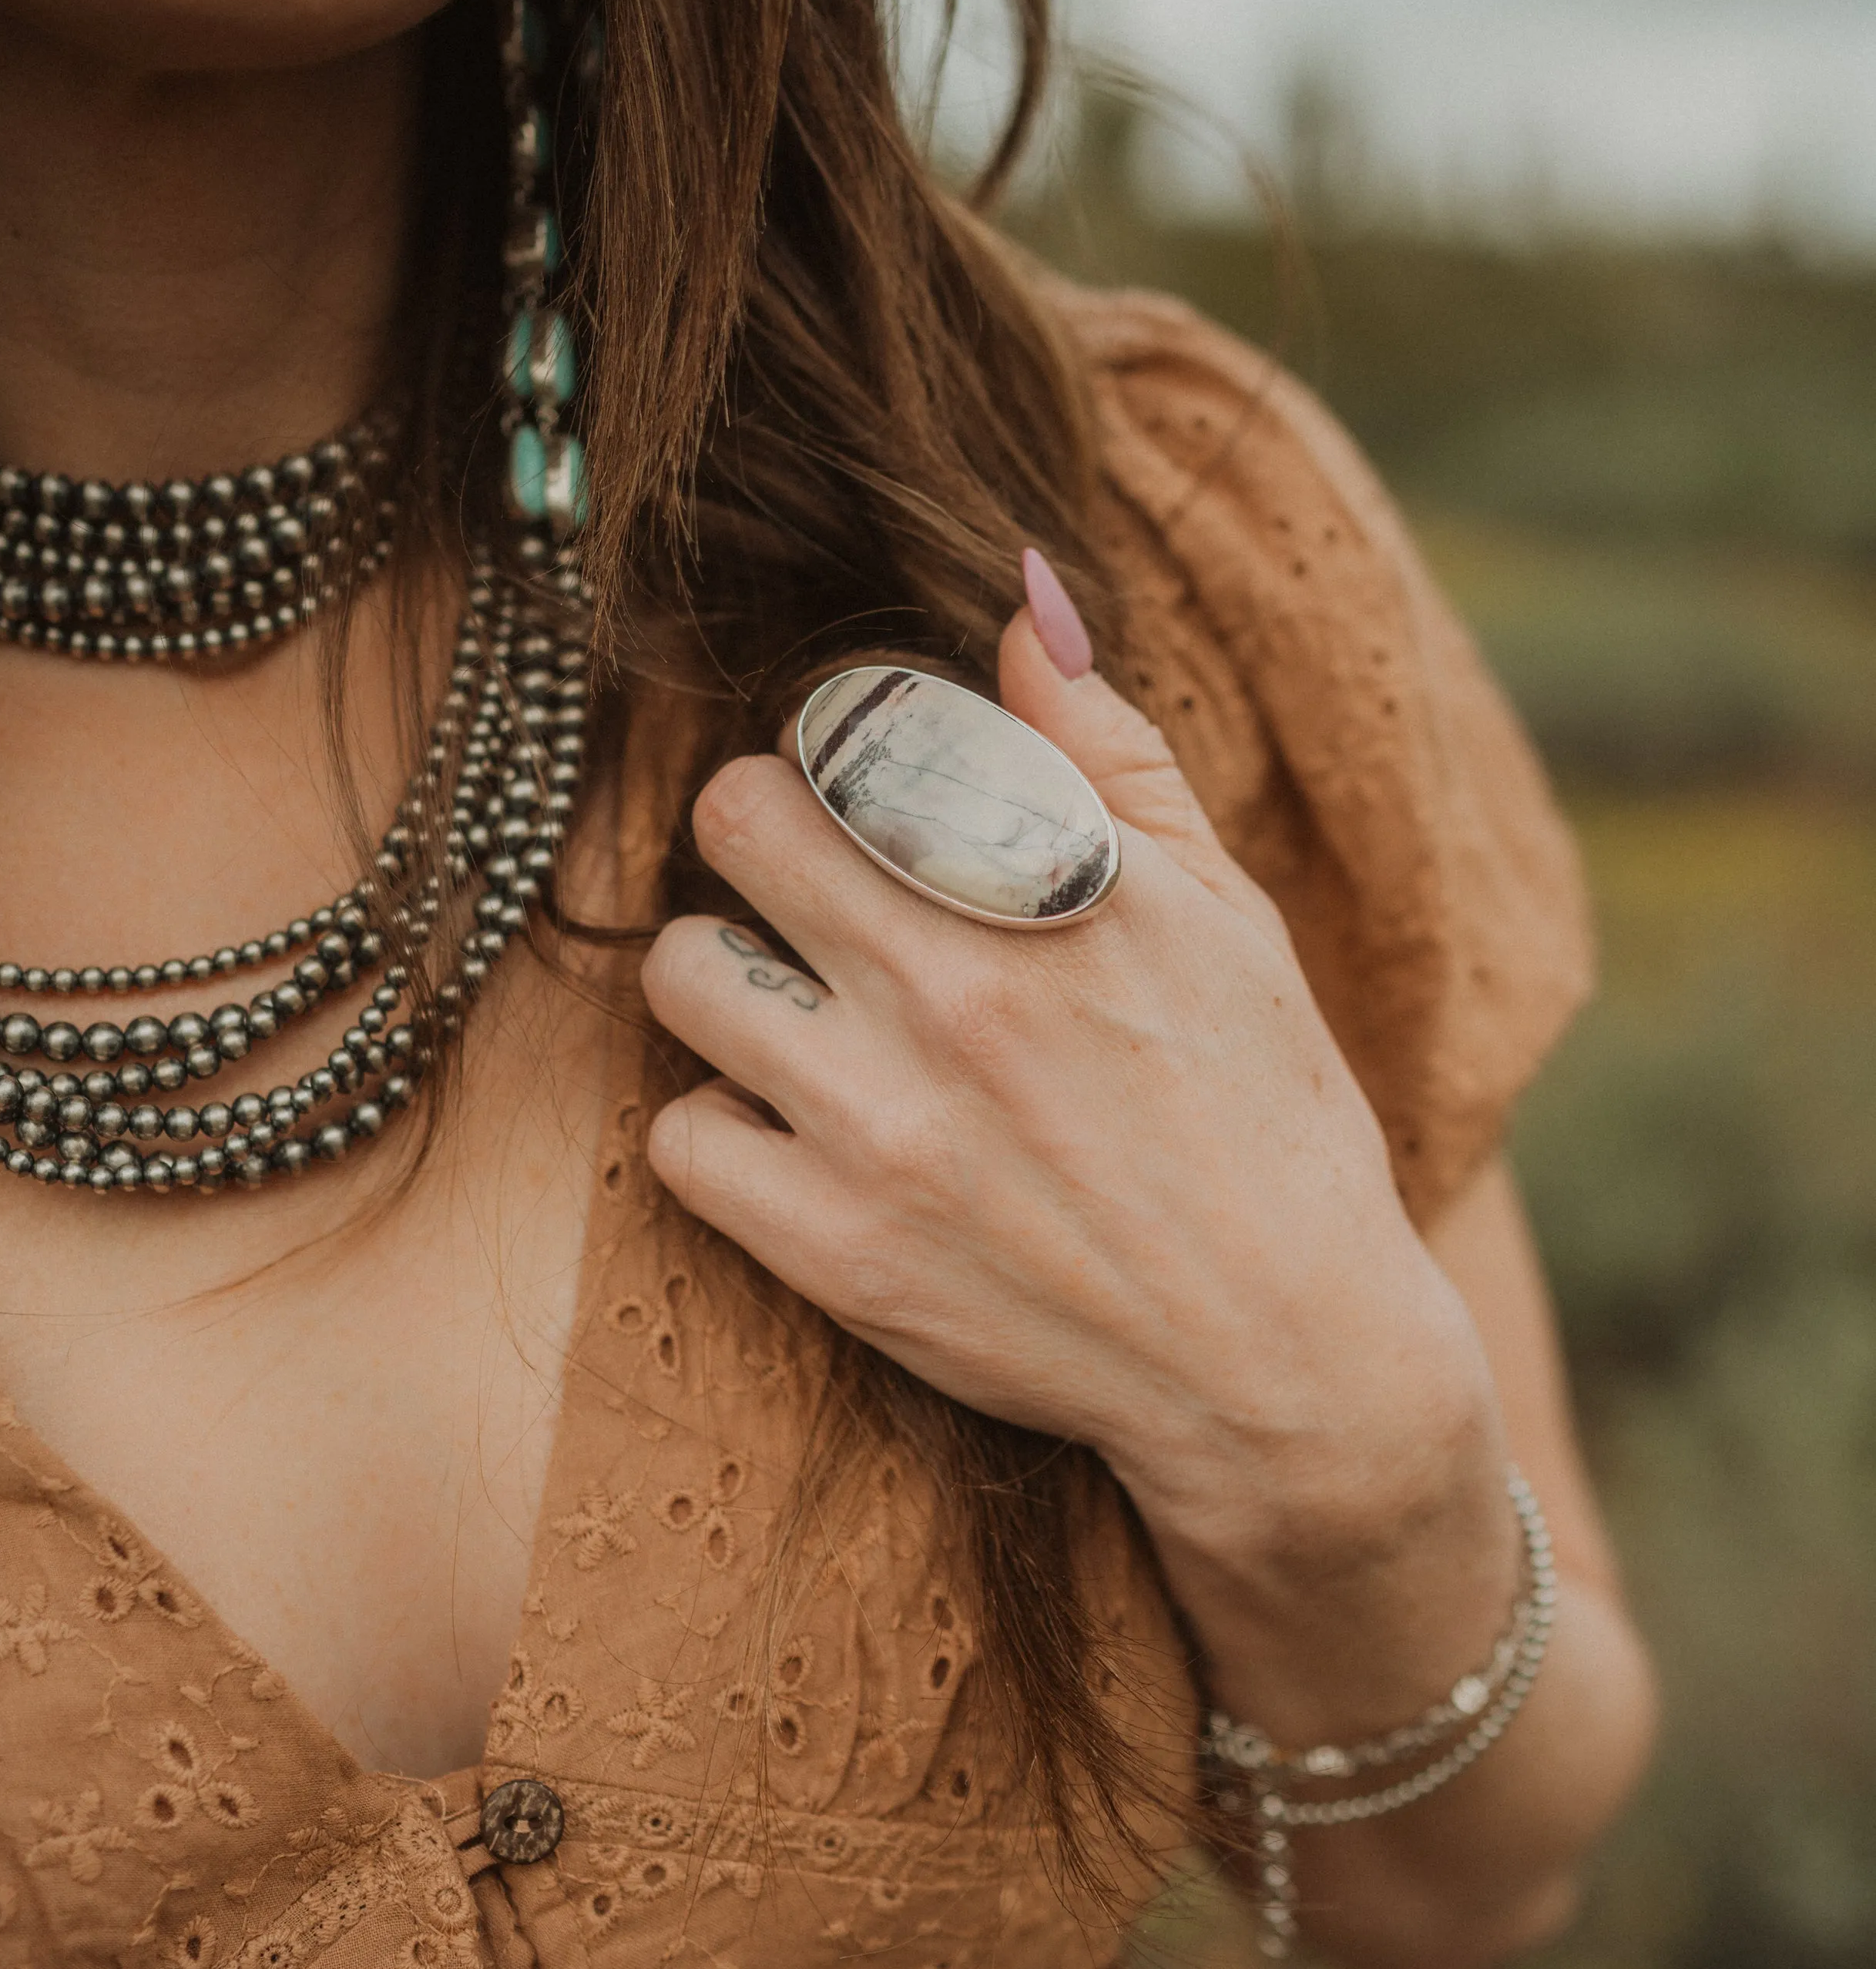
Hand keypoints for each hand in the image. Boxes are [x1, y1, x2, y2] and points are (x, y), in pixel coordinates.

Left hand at [640, 555, 1497, 1587]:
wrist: (1289, 1363)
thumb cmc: (1272, 1121)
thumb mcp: (1228, 916)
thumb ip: (1113, 756)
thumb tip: (1017, 605)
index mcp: (1053, 886)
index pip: (850, 730)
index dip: (841, 748)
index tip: (868, 792)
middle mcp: (954, 989)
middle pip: (734, 817)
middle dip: (763, 831)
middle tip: (810, 887)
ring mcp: (883, 1124)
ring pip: (679, 970)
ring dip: (723, 972)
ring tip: (794, 1008)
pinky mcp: (836, 1251)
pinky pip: (681, 1139)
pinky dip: (725, 1128)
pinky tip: (802, 1133)